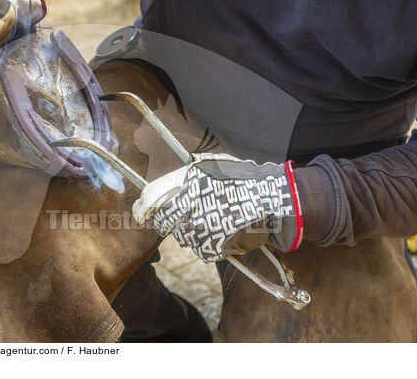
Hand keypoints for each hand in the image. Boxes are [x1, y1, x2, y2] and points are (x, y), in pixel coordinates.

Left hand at [132, 154, 303, 261]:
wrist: (275, 199)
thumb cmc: (245, 180)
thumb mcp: (213, 165)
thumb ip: (187, 175)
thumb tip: (159, 187)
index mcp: (189, 179)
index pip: (152, 197)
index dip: (143, 207)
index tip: (141, 212)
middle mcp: (192, 201)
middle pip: (166, 221)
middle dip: (173, 224)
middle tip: (190, 221)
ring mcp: (203, 224)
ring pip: (184, 238)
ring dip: (195, 235)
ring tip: (215, 223)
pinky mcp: (215, 243)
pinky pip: (202, 251)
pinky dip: (210, 247)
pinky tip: (225, 235)